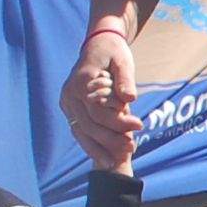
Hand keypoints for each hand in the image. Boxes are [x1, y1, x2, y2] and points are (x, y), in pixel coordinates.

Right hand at [61, 31, 140, 157]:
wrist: (98, 43)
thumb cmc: (114, 51)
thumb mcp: (123, 61)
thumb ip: (125, 80)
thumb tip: (129, 99)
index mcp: (82, 81)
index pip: (99, 110)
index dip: (119, 121)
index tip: (140, 126)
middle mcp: (70, 93)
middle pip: (89, 124)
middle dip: (110, 139)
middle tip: (132, 147)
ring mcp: (66, 101)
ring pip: (80, 131)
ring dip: (97, 149)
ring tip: (113, 163)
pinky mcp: (69, 108)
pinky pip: (78, 130)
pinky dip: (89, 144)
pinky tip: (102, 157)